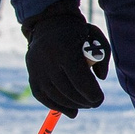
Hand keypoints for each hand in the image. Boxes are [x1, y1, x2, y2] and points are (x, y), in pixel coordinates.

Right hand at [22, 0, 110, 115]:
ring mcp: (37, 69)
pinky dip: (57, 106)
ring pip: (56, 96)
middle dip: (84, 101)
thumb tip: (100, 78)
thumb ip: (102, 58)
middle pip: (68, 91)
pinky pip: (43, 97)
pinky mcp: (31, 75)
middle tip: (94, 103)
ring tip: (84, 105)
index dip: (92, 94)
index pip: (80, 81)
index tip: (99, 98)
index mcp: (65, 50)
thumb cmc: (78, 32)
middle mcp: (48, 60)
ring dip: (73, 105)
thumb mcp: (96, 38)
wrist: (49, 22)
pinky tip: (71, 111)